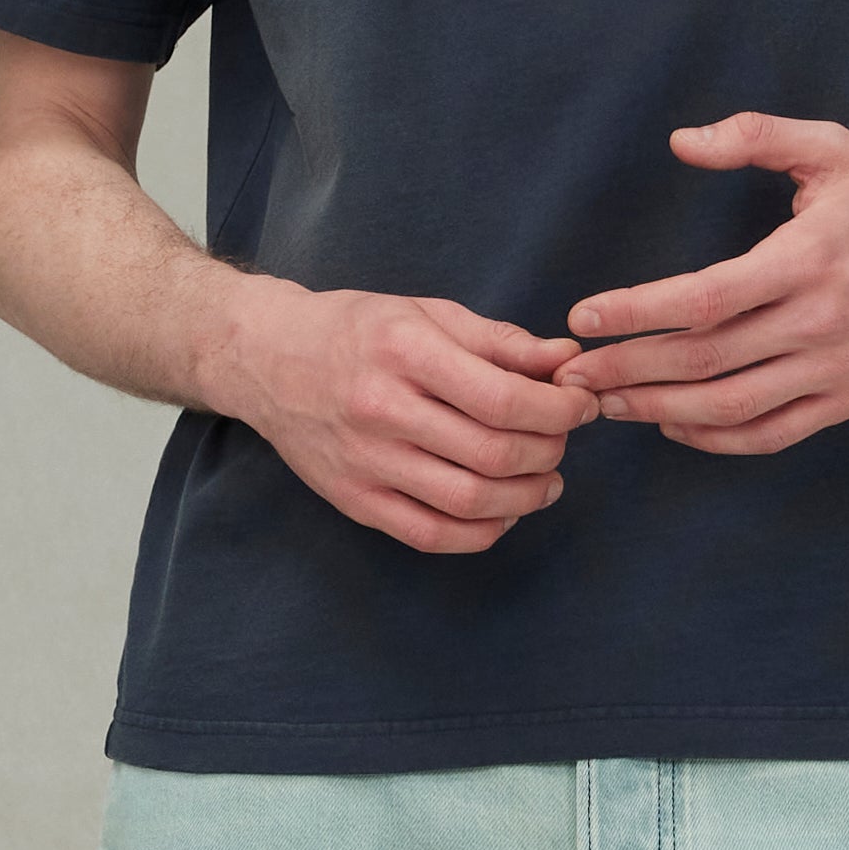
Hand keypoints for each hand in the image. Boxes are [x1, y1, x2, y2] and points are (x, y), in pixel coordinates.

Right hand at [227, 282, 596, 553]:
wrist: (267, 359)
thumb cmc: (356, 330)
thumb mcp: (428, 314)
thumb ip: (502, 341)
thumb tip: (567, 362)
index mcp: (404, 351)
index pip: (503, 399)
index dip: (559, 410)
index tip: (581, 405)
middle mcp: (381, 409)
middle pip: (493, 454)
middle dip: (548, 452)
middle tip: (562, 441)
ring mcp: (364, 461)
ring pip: (469, 502)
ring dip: (525, 498)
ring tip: (545, 481)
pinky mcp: (354, 500)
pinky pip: (431, 535)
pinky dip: (481, 533)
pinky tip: (503, 513)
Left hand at [560, 114, 848, 456]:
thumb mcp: (830, 148)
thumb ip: (754, 136)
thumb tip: (682, 142)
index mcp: (808, 259)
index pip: (706, 299)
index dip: (638, 312)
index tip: (585, 317)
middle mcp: (820, 322)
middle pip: (705, 361)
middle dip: (628, 370)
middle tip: (571, 375)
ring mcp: (835, 369)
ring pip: (730, 407)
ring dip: (658, 409)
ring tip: (607, 403)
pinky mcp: (847, 399)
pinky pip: (770, 434)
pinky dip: (715, 439)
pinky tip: (672, 424)